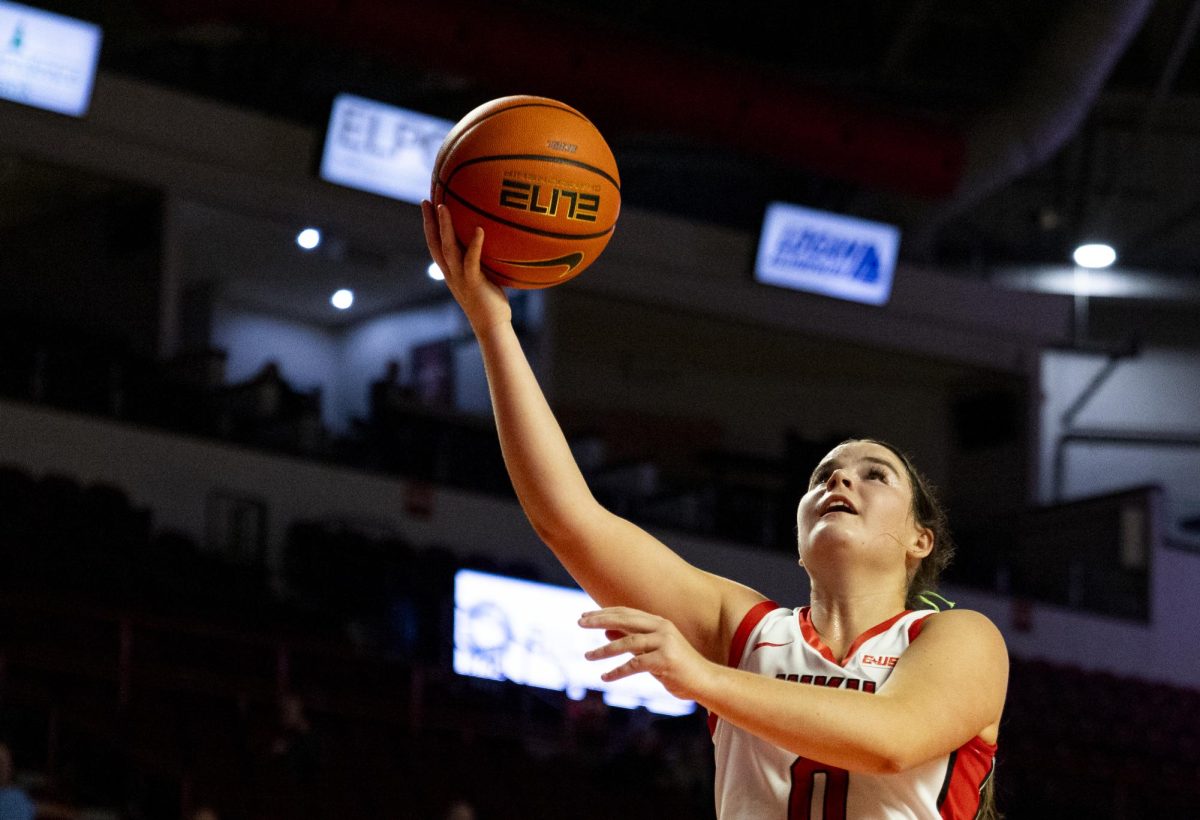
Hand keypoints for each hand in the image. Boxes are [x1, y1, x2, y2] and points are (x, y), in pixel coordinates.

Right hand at [421, 200, 511, 334]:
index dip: (429, 226)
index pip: (435, 245)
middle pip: (434, 244)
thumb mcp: (482, 279)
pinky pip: (472, 261)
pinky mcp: (473, 282)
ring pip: (448, 249)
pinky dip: (475, 245)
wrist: (491, 326)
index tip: (427, 207)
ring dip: (445, 227)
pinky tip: (480, 229)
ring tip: (443, 207)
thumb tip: (493, 245)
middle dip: (429, 222)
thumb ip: (480, 263)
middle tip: (426, 201)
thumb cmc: (491, 303)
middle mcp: (451, 273)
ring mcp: (460, 278)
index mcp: (450, 272)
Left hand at [579, 607, 716, 702]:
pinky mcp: (665, 660)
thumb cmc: (676, 667)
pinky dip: (618, 671)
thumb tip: (605, 632)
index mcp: (659, 622)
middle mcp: (662, 628)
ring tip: (587, 656)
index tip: (585, 617)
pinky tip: (605, 677)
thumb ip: (631, 640)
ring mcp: (665, 643)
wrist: (704, 681)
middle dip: (600, 620)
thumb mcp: (651, 651)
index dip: (604, 613)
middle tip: (579, 623)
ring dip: (604, 650)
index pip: (626, 612)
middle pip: (625, 619)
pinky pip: (635, 664)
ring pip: (627, 642)